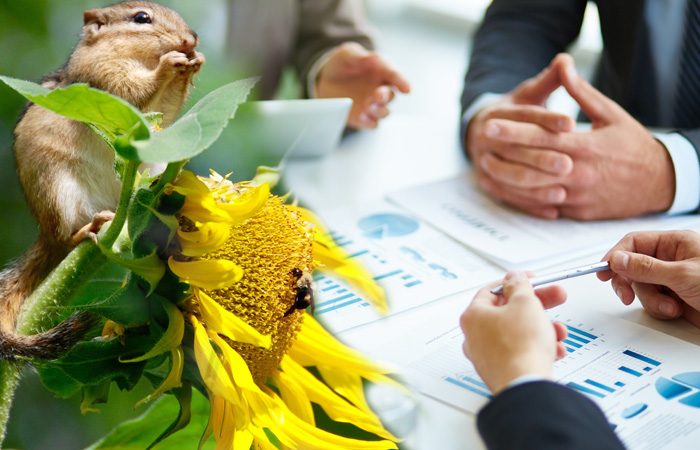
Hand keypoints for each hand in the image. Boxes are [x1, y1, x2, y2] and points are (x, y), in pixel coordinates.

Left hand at [316, 42, 409, 128]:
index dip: (402, 82)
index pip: (395, 75)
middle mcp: (380, 89)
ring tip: (368, 105)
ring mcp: (372, 105)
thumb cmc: (342, 64)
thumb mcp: (347, 54)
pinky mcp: (363, 117)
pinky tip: (361, 117)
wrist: (326, 79)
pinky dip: (368, 122)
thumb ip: (360, 56)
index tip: (406, 89)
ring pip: (384, 112)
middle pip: (391, 96)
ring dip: (378, 110)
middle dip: (386, 97)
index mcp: (381, 70)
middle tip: (378, 95)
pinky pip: (371, 124)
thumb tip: (375, 57)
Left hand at [460, 271, 567, 394]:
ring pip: (517, 333)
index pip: (492, 291)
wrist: (526, 385)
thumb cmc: (520, 347)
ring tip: (557, 332)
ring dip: (541, 328)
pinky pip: (520, 352)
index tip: (531, 280)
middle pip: (508, 312)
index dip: (515, 282)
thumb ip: (520, 285)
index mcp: (473, 316)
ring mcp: (487, 355)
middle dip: (536, 305)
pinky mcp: (501, 370)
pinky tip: (554, 349)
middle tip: (554, 298)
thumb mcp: (525, 303)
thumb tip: (514, 278)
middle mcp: (475, 336)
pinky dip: (538, 347)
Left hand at [469, 53, 675, 219]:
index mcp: (585, 146)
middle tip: (479, 140)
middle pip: (532, 163)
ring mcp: (576, 196)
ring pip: (533, 188)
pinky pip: (543, 207)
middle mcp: (578, 173)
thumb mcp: (611, 114)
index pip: (541, 137)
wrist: (658, 182)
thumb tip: (563, 65)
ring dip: (506, 177)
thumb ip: (582, 93)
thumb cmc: (633, 144)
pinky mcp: (576, 213)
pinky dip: (522, 198)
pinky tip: (505, 188)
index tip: (490, 123)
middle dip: (503, 150)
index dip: (513, 130)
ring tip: (486, 165)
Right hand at [597, 230, 699, 327]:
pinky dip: (661, 309)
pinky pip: (652, 302)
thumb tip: (618, 259)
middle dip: (630, 282)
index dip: (616, 255)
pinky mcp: (674, 298)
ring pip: (641, 287)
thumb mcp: (684, 276)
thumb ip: (647, 267)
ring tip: (671, 306)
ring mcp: (671, 280)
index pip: (634, 242)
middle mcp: (671, 259)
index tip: (603, 270)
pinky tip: (677, 310)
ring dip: (652, 300)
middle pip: (632, 266)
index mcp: (676, 243)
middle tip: (624, 294)